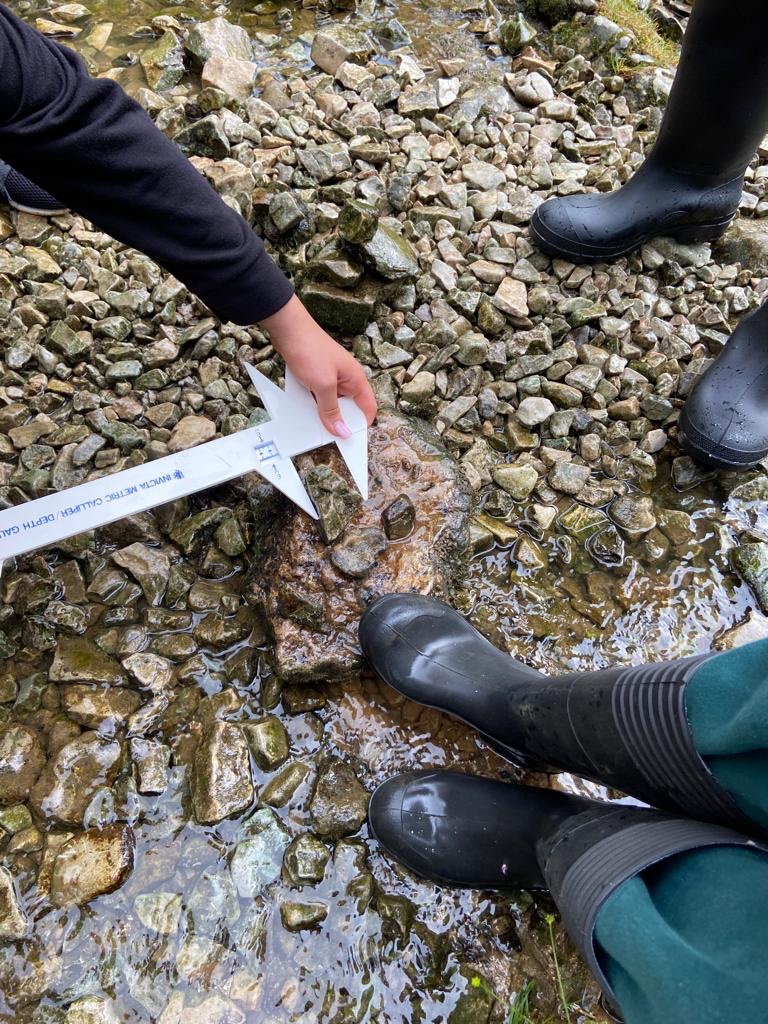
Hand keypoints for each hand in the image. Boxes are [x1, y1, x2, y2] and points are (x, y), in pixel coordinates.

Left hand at [260, 295, 376, 437]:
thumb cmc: (310, 350)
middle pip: (349, 406)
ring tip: (314, 421)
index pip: (368, 406)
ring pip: (332, 402)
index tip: (351, 439)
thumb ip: (331, 410)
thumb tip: (343, 431)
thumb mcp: (323, 385)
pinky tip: (304, 408)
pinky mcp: (317, 374)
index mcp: (356, 379)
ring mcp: (331, 376)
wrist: (288, 328)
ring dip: (323, 411)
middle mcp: (347, 378)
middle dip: (340, 420)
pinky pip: (319, 394)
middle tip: (329, 433)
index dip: (362, 424)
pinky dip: (313, 402)